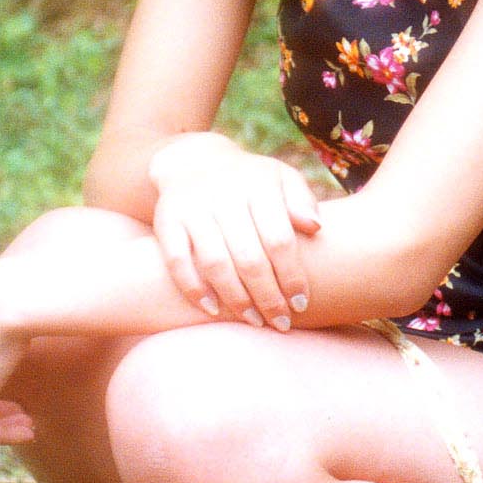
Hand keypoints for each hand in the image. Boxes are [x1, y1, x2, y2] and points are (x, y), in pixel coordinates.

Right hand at [149, 132, 321, 330]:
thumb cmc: (250, 180)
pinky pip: (178, 261)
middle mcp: (224, 195)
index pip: (278, 239)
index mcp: (258, 185)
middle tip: (280, 322)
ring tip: (253, 320)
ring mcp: (193, 208)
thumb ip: (301, 200)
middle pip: (249, 257)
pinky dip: (194, 288)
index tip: (300, 303)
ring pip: (216, 264)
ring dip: (236, 299)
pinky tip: (213, 309)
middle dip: (268, 296)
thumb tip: (315, 228)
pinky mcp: (167, 221)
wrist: (193, 161)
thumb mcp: (280, 177)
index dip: (291, 275)